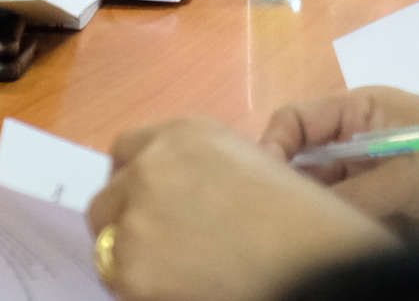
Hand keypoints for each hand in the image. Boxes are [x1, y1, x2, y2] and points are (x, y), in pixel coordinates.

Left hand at [86, 119, 392, 300]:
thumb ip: (201, 168)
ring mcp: (135, 217)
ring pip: (107, 242)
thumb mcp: (250, 165)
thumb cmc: (300, 218)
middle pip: (108, 197)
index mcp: (184, 134)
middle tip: (158, 248)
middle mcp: (151, 166)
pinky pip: (117, 280)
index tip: (146, 205)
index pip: (127, 152)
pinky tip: (178, 290)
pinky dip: (138, 289)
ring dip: (130, 258)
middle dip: (125, 221)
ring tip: (174, 274)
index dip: (135, 182)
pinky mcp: (129, 266)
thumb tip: (179, 197)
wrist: (311, 261)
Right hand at [258, 89, 418, 231]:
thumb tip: (307, 211)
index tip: (262, 181)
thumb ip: (362, 189)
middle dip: (285, 185)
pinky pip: (340, 221)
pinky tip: (317, 243)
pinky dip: (327, 232)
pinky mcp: (378, 215)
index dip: (274, 144)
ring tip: (290, 234)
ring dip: (305, 212)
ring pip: (318, 195)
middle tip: (272, 217)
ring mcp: (368, 180)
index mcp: (365, 111)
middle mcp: (359, 141)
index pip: (299, 119)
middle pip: (302, 162)